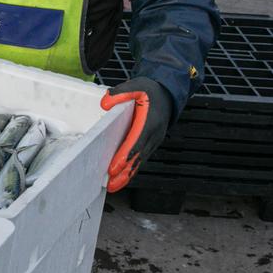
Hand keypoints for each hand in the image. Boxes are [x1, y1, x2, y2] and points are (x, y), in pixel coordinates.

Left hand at [99, 77, 173, 192]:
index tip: (113, 168)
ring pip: (141, 161)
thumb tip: (104, 104)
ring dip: (128, 174)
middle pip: (138, 157)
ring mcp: (155, 140)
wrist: (168, 94)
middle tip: (111, 185)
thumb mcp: (136, 86)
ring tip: (114, 186)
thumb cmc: (149, 90)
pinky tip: (123, 177)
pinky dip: (133, 168)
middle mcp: (154, 134)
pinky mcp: (153, 143)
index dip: (124, 156)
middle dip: (124, 172)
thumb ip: (119, 93)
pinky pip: (142, 158)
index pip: (136, 142)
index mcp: (150, 121)